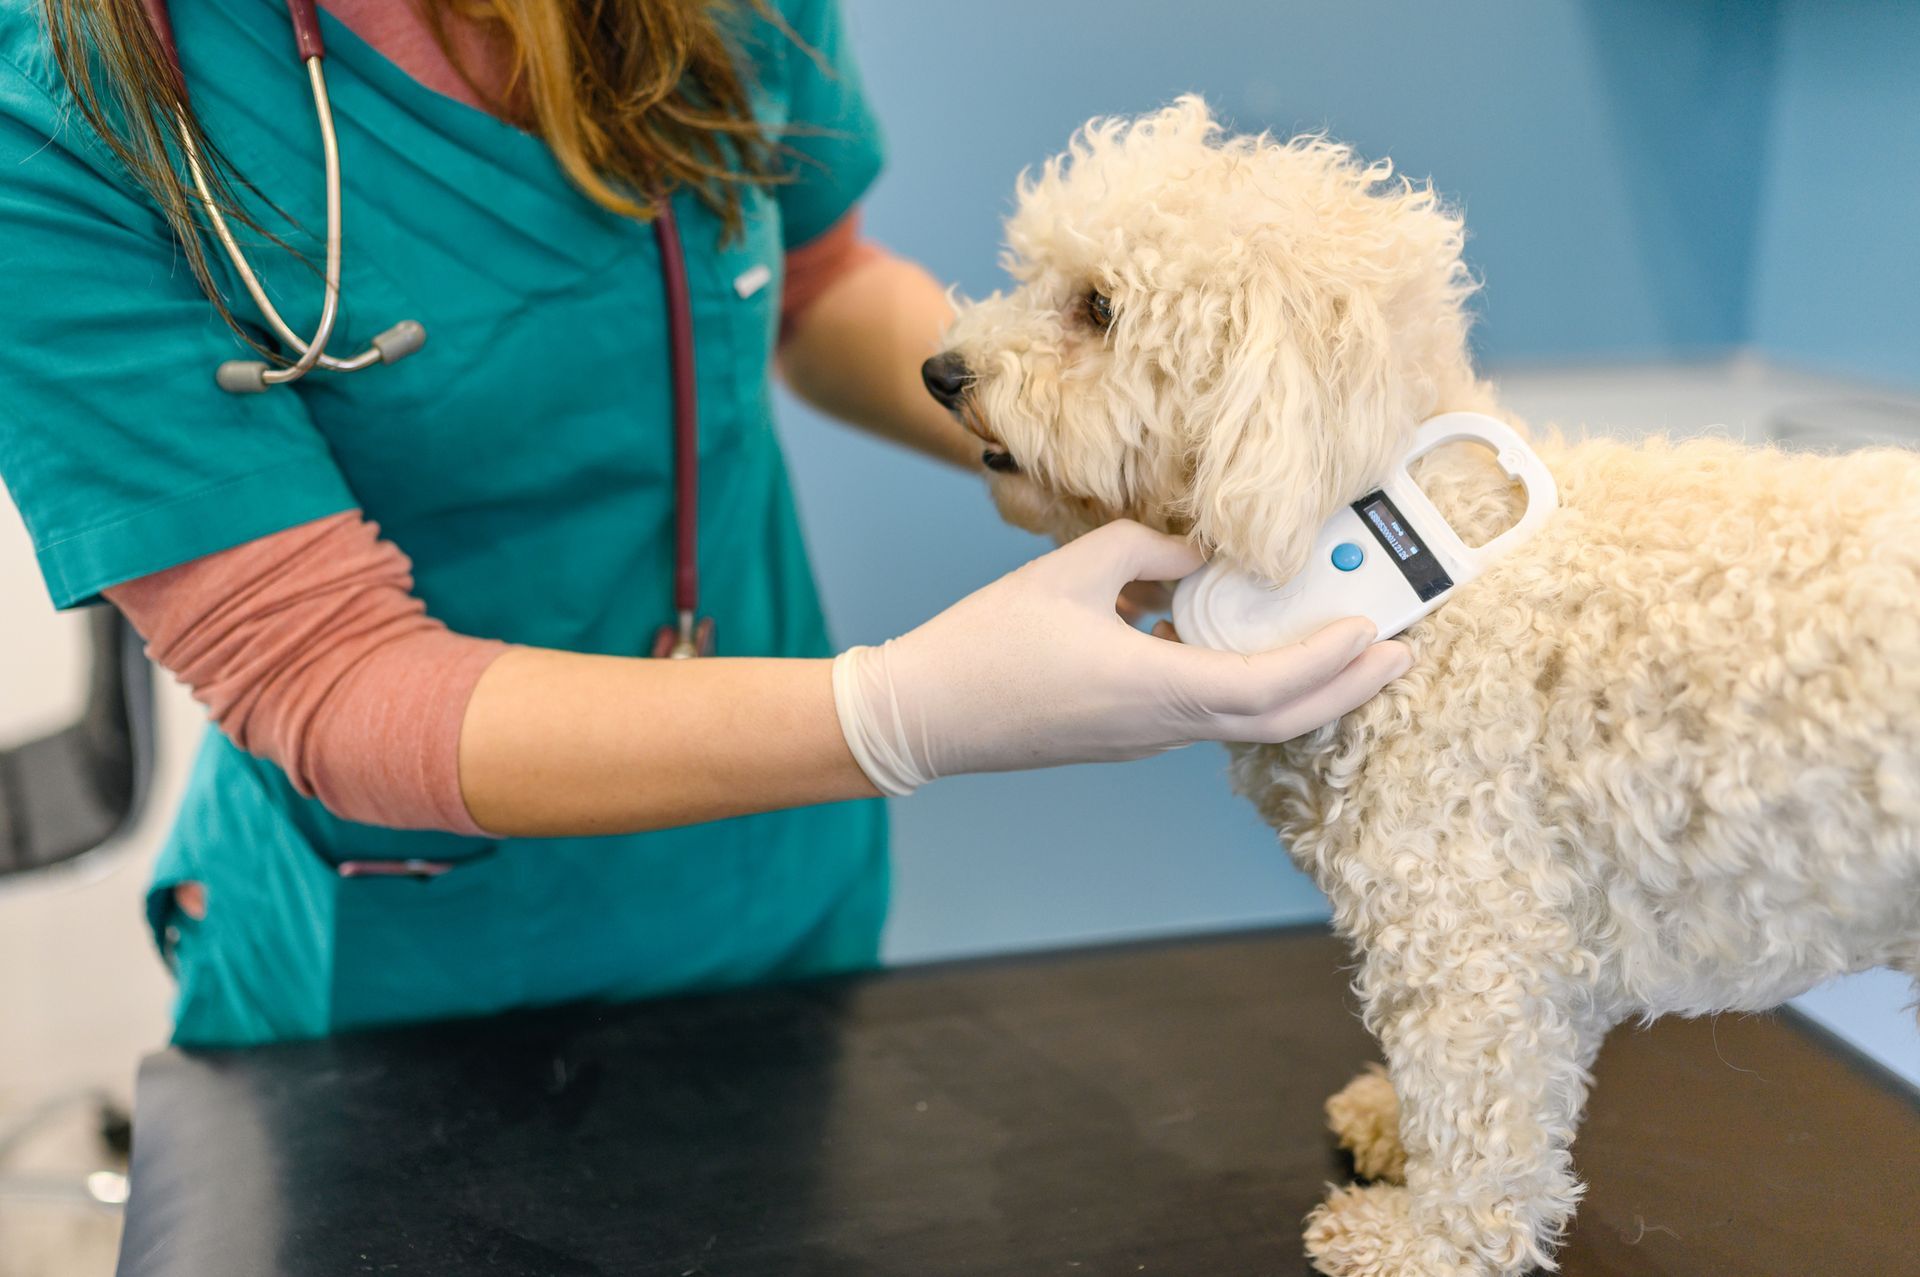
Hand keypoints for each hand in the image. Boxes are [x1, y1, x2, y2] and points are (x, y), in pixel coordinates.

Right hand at [832, 520, 1412, 793]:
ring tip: (1347, 649)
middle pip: (1278, 721)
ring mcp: (1144, 737)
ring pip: (1246, 720)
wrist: (927, 714)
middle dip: (1346, 688)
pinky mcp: (1125, 734)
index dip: (1329, 663)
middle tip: (1400, 654)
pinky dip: (1249, 683)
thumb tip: (1201, 552)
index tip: (1375, 632)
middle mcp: (1161, 725)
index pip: (1268, 687)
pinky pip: (1206, 710)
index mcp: (1153, 688)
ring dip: (1304, 689)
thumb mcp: (1071, 570)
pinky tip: (1248, 641)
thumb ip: (1148, 550)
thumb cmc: (987, 643)